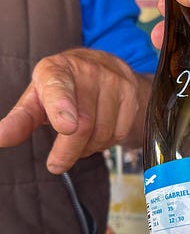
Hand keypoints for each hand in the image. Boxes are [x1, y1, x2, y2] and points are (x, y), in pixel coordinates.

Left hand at [0, 48, 151, 173]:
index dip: (62, 107)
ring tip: (79, 141)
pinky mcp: (132, 95)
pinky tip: (97, 134)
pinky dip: (106, 143)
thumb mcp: (38, 99)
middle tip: (56, 165)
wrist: (105, 68)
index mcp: (57, 68)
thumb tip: (1, 138)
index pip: (59, 88)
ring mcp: (115, 81)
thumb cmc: (63, 88)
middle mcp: (88, 70)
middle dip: (67, 151)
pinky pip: (119, 133)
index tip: (65, 127)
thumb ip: (20, 119)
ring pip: (102, 133)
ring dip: (87, 148)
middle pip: (82, 124)